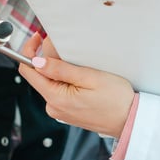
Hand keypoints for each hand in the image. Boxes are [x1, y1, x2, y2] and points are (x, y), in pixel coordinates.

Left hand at [18, 32, 134, 138]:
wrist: (130, 121)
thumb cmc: (116, 100)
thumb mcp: (89, 77)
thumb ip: (61, 69)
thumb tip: (37, 61)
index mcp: (55, 98)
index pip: (28, 71)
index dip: (29, 51)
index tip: (38, 38)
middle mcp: (53, 107)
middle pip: (40, 75)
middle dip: (50, 58)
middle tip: (68, 46)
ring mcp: (59, 111)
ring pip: (51, 82)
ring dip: (60, 69)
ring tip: (80, 64)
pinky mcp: (67, 112)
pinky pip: (60, 91)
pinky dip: (66, 80)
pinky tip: (82, 77)